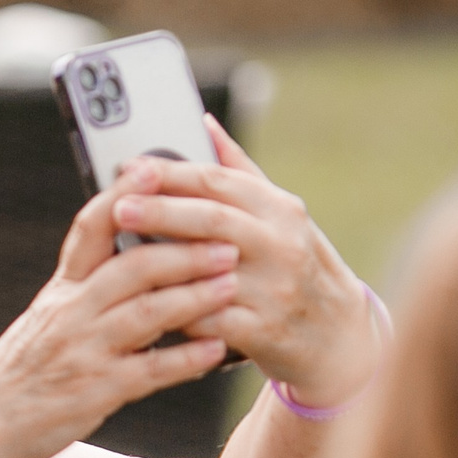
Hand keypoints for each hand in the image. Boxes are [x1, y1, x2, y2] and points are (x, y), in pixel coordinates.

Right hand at [0, 179, 238, 457]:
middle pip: (133, 266)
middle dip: (186, 250)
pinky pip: (151, 370)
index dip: (123, 195)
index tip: (154, 168)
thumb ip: (84, 292)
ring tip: (231, 284)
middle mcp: (70, 313)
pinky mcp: (96, 391)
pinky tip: (217, 348)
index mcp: (60, 290)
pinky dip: (187, 358)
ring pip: (148, 312)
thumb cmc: (18, 372)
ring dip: (196, 296)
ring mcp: (84, 351)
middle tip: (227, 241)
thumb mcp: (43, 320)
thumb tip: (130, 261)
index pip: (90, 228)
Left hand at [109, 117, 376, 408]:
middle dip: (161, 211)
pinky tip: (145, 305)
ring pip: (208, 272)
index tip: (131, 169)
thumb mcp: (279, 216)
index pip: (219, 181)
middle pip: (212, 220)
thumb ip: (238, 171)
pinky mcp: (263, 330)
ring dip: (162, 265)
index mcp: (279, 209)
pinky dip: (177, 312)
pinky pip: (210, 320)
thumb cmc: (296, 266)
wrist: (338, 335)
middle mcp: (280, 244)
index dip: (172, 173)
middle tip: (119, 207)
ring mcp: (274, 288)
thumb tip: (202, 122)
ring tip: (120, 257)